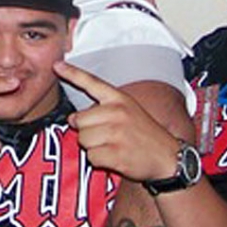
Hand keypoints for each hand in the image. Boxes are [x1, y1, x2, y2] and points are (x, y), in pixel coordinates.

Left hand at [54, 61, 178, 180]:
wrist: (168, 157)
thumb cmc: (145, 134)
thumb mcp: (129, 111)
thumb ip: (102, 110)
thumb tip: (73, 118)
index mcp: (119, 99)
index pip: (92, 82)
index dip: (72, 73)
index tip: (57, 65)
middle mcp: (117, 112)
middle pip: (79, 120)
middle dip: (87, 130)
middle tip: (106, 135)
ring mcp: (116, 133)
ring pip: (83, 140)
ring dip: (94, 147)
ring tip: (113, 146)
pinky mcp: (116, 153)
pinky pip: (91, 157)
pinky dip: (100, 160)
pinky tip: (115, 157)